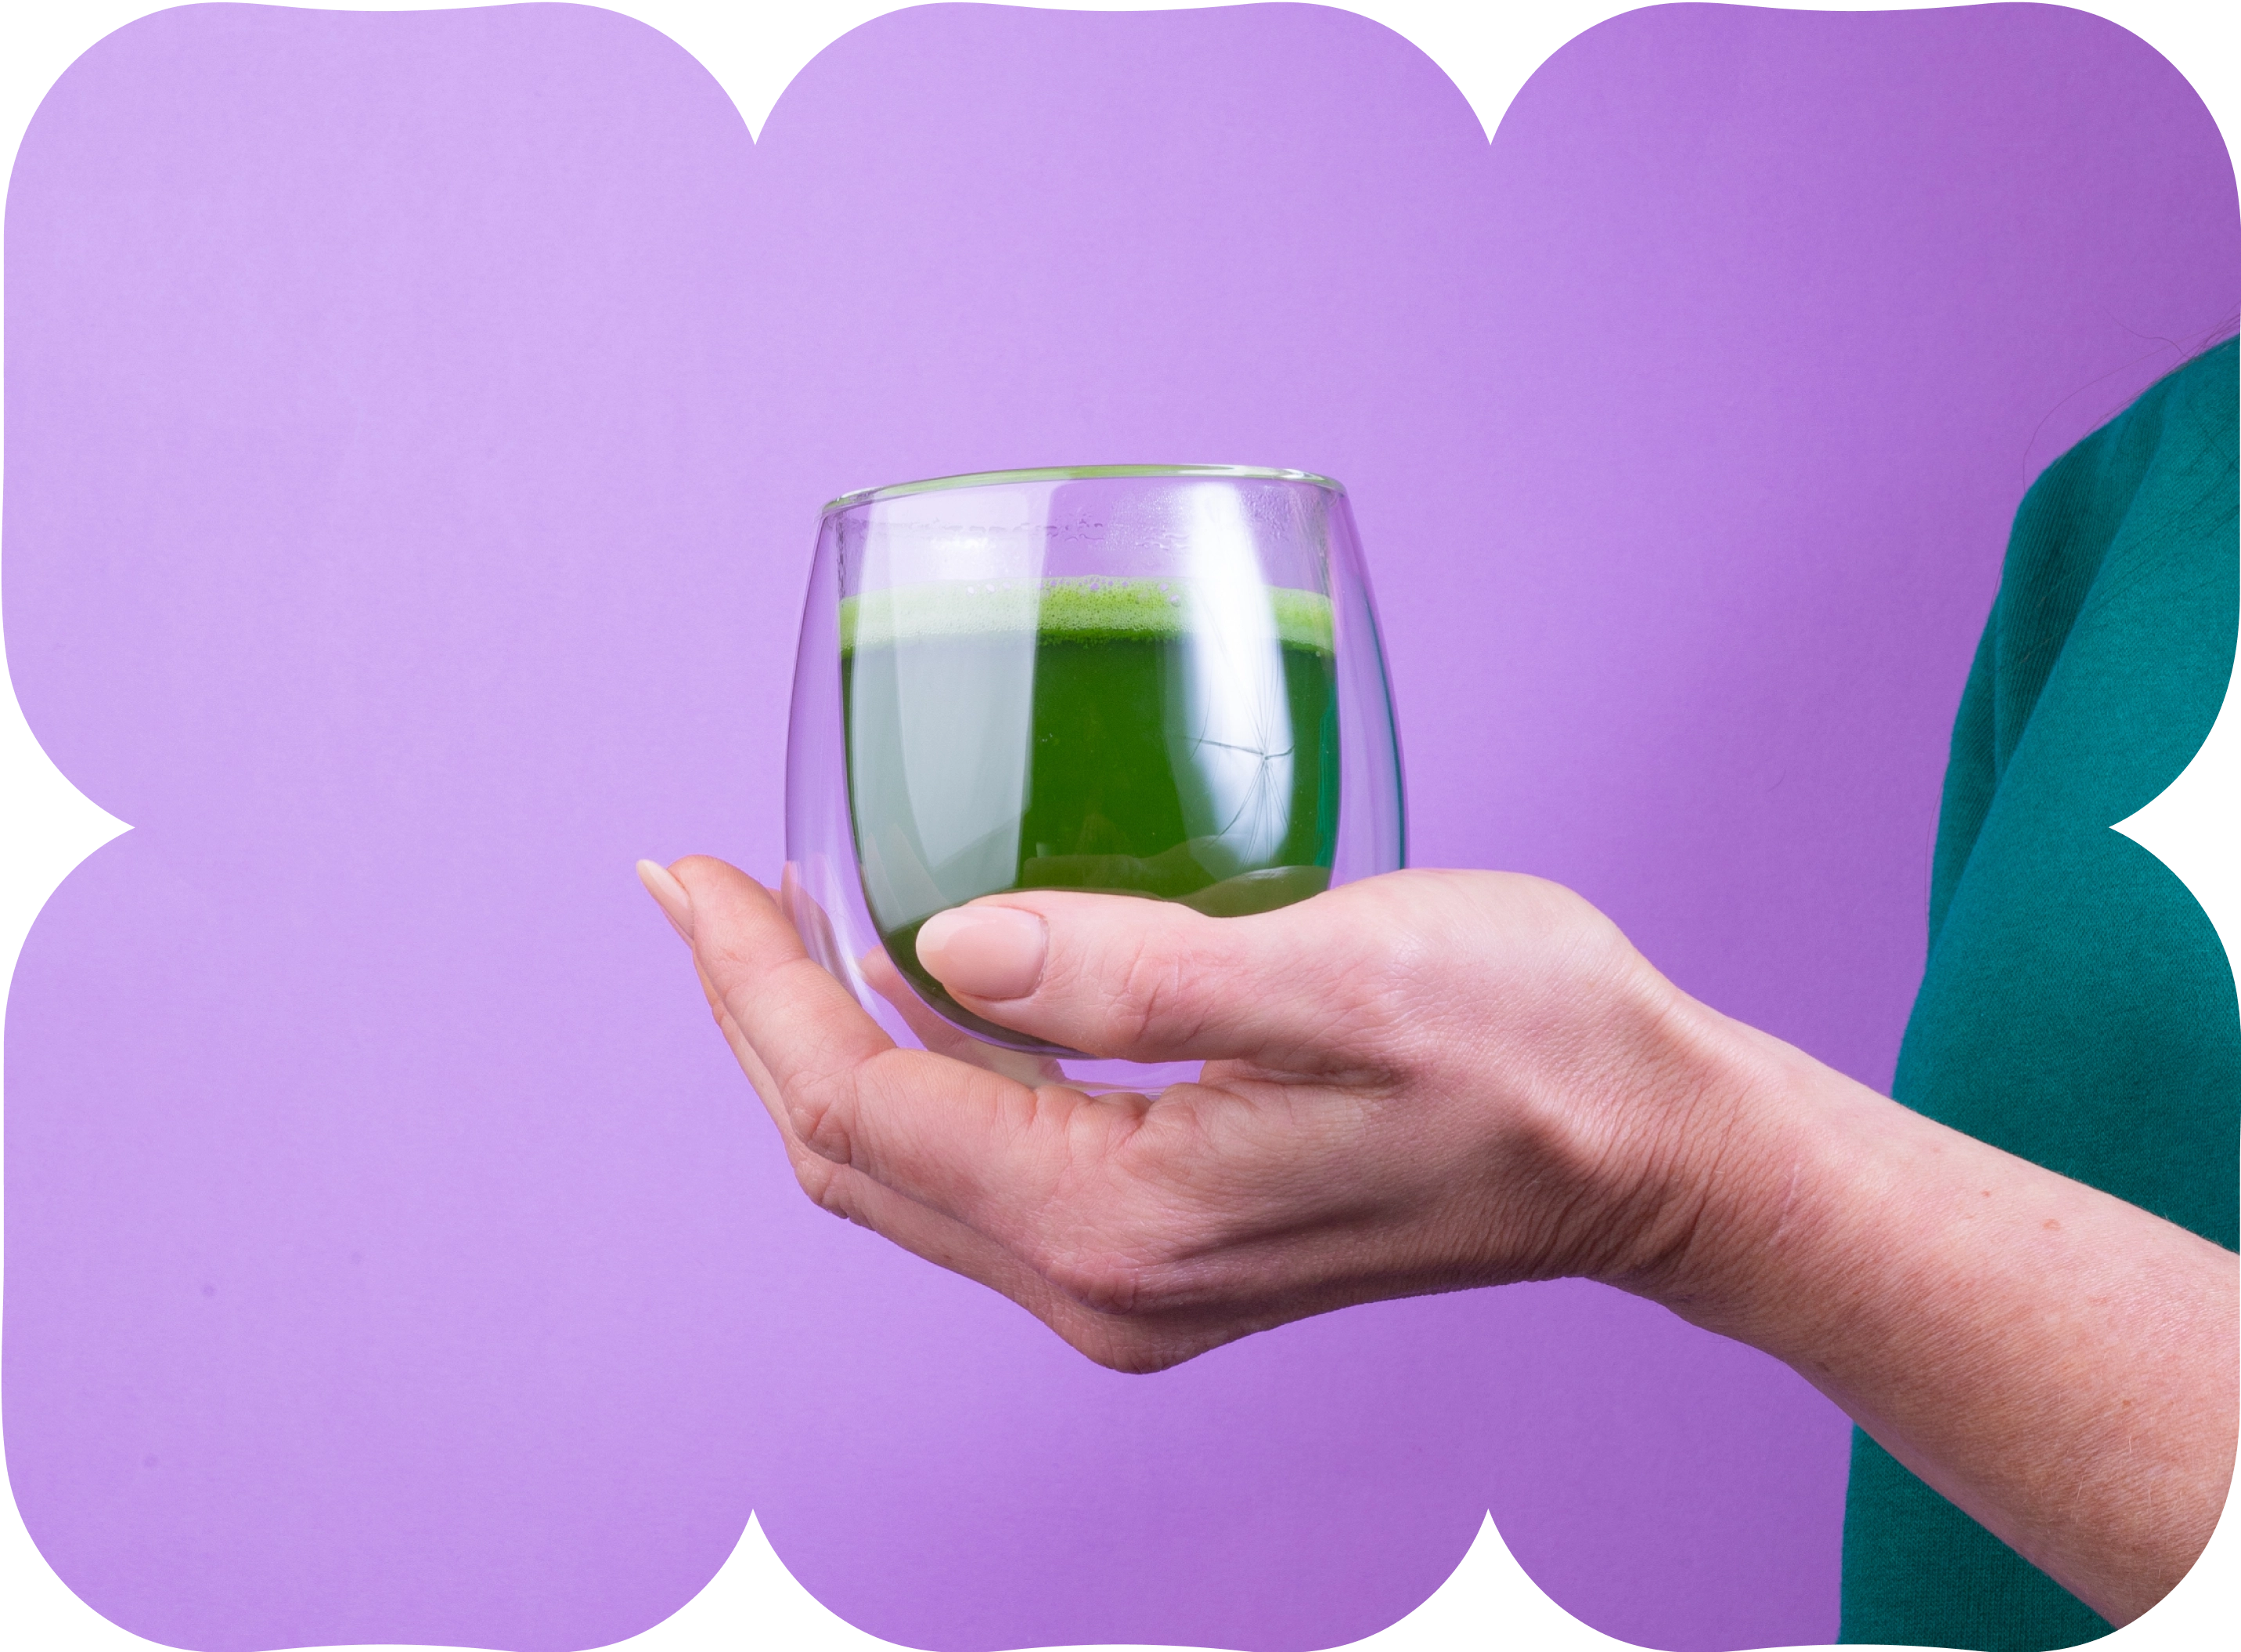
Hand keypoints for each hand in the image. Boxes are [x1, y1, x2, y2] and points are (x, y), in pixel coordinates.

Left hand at [640, 856, 1735, 1372]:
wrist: (1648, 1153)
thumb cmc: (1532, 1048)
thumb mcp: (1347, 981)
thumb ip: (1140, 974)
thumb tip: (944, 944)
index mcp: (1122, 1222)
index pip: (859, 1106)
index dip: (750, 986)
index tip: (685, 869)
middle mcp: (1104, 1281)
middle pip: (852, 1153)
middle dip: (755, 1012)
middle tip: (694, 880)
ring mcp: (1133, 1279)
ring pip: (906, 1166)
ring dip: (823, 1041)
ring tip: (771, 919)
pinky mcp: (1168, 1244)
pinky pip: (980, 1164)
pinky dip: (915, 1070)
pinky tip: (914, 980)